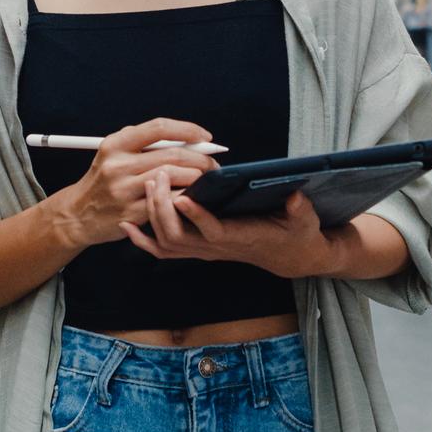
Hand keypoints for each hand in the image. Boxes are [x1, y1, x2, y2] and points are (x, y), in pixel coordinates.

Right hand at [43, 119, 219, 247]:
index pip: (158, 128)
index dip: (187, 130)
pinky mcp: (130, 213)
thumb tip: (189, 139)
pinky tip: (191, 197)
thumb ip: (145, 145)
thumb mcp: (115, 154)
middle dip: (200, 159)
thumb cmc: (105, 180)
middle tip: (213, 164)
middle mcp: (117, 165)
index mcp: (115, 144)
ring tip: (205, 180)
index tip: (205, 136)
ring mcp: (123, 190)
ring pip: (173, 178)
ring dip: (196, 179)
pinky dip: (184, 198)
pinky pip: (167, 202)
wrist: (78, 214)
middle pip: (171, 155)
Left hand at [122, 173, 338, 279]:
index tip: (182, 196)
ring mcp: (203, 251)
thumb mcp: (305, 221)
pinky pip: (163, 250)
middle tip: (158, 176)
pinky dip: (142, 240)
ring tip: (147, 184)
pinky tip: (127, 225)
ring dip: (152, 215)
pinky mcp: (196, 249)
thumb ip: (300, 210)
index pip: (214, 232)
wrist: (288, 255)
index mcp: (241, 239)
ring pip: (166, 242)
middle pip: (179, 237)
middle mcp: (216, 248)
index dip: (197, 217)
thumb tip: (296, 197)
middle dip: (163, 208)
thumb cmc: (296, 234)